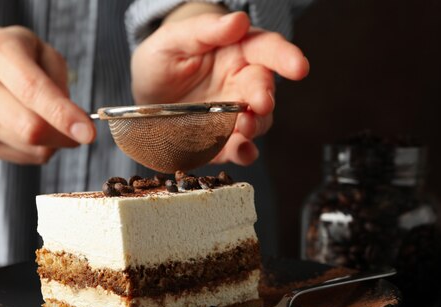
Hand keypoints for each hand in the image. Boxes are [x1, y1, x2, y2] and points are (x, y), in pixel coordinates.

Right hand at [0, 26, 94, 163]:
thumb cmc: (16, 57)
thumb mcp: (43, 52)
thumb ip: (60, 83)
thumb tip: (75, 121)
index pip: (31, 90)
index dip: (63, 115)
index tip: (88, 133)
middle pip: (29, 128)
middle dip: (65, 136)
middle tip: (83, 132)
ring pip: (30, 148)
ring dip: (55, 142)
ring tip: (53, 121)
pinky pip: (25, 157)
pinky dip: (41, 148)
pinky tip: (35, 128)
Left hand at [131, 11, 308, 165]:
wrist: (142, 95)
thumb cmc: (161, 60)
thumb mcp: (173, 39)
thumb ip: (204, 30)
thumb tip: (238, 20)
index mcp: (236, 51)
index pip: (267, 49)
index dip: (285, 57)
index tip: (298, 67)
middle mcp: (240, 83)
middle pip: (264, 89)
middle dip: (265, 97)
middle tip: (261, 102)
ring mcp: (233, 114)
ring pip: (258, 121)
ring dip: (255, 126)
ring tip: (245, 127)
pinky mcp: (222, 140)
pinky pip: (238, 148)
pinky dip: (243, 152)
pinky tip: (242, 151)